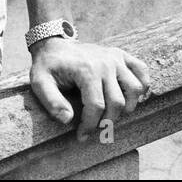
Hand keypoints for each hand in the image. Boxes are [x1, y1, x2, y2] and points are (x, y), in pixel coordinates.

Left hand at [29, 39, 151, 140]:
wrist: (53, 45)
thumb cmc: (47, 66)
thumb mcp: (39, 81)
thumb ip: (51, 101)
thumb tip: (67, 120)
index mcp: (85, 70)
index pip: (96, 106)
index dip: (90, 125)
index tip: (82, 136)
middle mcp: (104, 63)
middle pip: (117, 102)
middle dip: (107, 121)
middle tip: (96, 128)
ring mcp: (115, 58)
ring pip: (135, 88)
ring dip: (127, 106)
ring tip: (112, 114)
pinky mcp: (120, 55)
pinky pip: (142, 70)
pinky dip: (142, 85)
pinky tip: (129, 96)